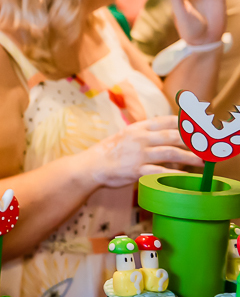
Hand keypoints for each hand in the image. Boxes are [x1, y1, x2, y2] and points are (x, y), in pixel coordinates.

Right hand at [83, 115, 202, 188]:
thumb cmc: (109, 152)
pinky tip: (185, 176)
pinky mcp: (136, 170)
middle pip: (173, 136)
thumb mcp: (126, 136)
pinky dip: (174, 174)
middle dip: (192, 141)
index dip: (184, 123)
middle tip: (205, 146)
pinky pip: (160, 171)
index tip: (198, 126)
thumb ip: (145, 135)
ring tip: (200, 161)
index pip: (166, 120)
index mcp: (137, 128)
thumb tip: (166, 137)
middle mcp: (140, 138)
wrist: (91, 166)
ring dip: (189, 157)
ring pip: (170, 153)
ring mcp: (138, 154)